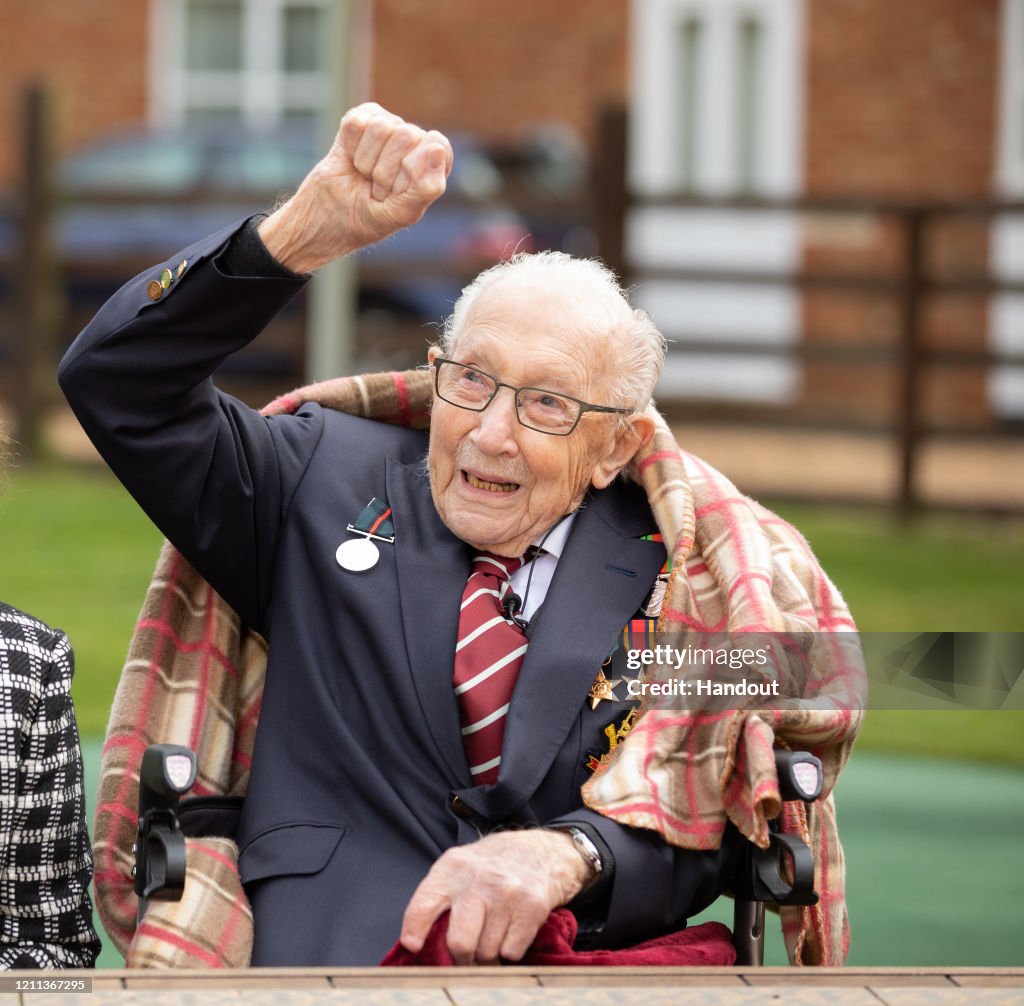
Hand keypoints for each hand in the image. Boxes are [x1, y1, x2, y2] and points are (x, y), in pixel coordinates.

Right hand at [258, 102, 452, 273]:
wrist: (326, 217)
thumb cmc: (368, 218)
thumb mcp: (401, 213)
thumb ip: (426, 186)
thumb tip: (437, 148)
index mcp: (433, 163)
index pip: (436, 147)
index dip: (412, 172)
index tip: (398, 193)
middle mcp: (414, 141)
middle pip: (407, 135)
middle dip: (386, 171)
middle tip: (377, 188)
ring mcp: (387, 126)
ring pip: (381, 128)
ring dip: (366, 162)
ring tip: (364, 177)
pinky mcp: (360, 118)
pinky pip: (357, 123)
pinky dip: (349, 148)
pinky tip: (350, 160)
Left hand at [400, 829, 592, 964]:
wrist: (543, 850)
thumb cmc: (494, 865)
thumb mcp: (461, 866)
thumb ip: (441, 895)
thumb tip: (418, 941)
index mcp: (453, 867)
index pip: (424, 904)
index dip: (414, 930)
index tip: (414, 945)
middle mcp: (478, 878)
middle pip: (459, 942)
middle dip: (461, 959)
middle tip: (465, 958)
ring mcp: (507, 892)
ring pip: (487, 952)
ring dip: (488, 956)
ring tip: (492, 939)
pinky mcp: (532, 906)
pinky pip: (512, 952)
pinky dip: (510, 951)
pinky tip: (511, 932)